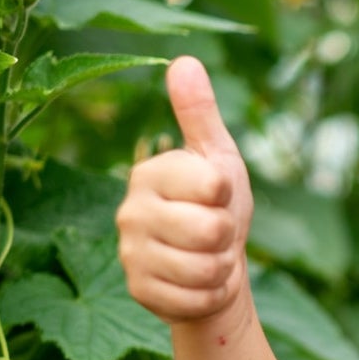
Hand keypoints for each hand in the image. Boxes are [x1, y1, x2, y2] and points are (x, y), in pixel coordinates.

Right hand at [116, 55, 254, 323]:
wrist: (211, 265)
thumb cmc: (216, 205)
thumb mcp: (217, 157)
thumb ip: (200, 114)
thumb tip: (184, 60)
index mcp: (151, 173)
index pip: (213, 185)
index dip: (228, 195)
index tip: (217, 195)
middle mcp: (130, 211)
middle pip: (211, 231)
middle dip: (228, 236)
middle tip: (215, 232)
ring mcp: (130, 253)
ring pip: (206, 269)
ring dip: (222, 268)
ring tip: (209, 257)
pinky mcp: (139, 291)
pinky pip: (198, 299)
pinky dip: (212, 295)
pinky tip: (200, 283)